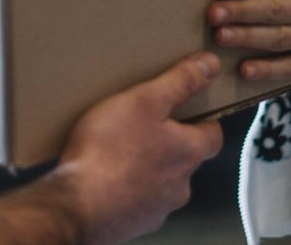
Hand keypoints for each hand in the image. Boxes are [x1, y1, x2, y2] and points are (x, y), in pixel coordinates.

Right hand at [55, 53, 224, 244]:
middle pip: (185, 160)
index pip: (213, 135)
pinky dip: (127, 188)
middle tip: (143, 126)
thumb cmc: (109, 152)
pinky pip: (137, 201)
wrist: (77, 206)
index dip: (204, 120)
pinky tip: (105, 176)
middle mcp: (180, 185)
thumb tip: (209, 66)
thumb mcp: (144, 100)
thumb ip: (180, 82)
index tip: (191, 110)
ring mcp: (157, 209)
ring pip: (161, 182)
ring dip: (147, 168)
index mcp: (188, 153)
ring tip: (118, 150)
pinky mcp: (133, 224)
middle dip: (169, 144)